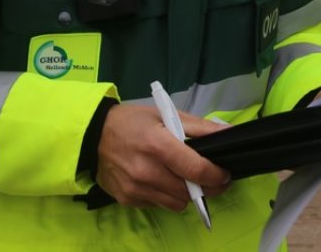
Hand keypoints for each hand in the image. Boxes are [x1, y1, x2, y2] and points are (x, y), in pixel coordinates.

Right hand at [96, 104, 230, 209]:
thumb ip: (200, 127)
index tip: (226, 174)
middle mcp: (146, 171)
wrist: (92, 135)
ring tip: (183, 177)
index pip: (196, 170)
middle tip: (211, 177)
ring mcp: (135, 188)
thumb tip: (228, 133)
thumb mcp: (167, 115)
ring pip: (176, 203)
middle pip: (189, 191)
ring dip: (186, 193)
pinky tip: (161, 180)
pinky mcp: (127, 200)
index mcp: (159, 146)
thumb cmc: (133, 121)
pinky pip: (158, 205)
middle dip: (206, 186)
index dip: (217, 175)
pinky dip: (165, 196)